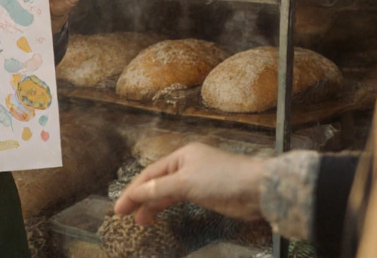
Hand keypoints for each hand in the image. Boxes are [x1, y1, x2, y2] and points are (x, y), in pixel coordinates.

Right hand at [114, 144, 266, 225]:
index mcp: (181, 156)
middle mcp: (187, 165)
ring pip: (168, 192)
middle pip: (157, 182)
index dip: (133, 190)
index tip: (119, 208)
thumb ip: (159, 188)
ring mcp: (197, 179)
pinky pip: (180, 198)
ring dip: (153, 205)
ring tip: (141, 222)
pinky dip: (168, 205)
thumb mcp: (186, 183)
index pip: (150, 173)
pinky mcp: (207, 193)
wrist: (257, 189)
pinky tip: (160, 214)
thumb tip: (136, 192)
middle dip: (141, 198)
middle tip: (126, 216)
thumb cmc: (222, 179)